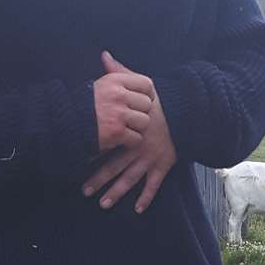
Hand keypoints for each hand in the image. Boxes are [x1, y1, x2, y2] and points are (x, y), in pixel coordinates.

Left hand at [85, 55, 177, 213]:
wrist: (188, 112)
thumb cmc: (163, 100)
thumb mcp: (141, 85)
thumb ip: (120, 73)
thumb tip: (104, 55)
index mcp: (129, 131)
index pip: (107, 144)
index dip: (92, 153)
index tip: (76, 159)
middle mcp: (137, 148)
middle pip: (114, 167)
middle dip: (99, 180)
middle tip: (84, 192)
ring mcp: (150, 159)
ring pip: (131, 179)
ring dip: (117, 193)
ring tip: (103, 204)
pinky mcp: (163, 166)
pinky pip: (154, 185)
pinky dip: (146, 198)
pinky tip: (137, 209)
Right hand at [91, 50, 153, 153]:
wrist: (65, 123)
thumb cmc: (82, 105)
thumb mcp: (98, 83)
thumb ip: (109, 71)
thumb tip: (106, 55)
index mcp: (115, 81)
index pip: (146, 84)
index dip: (146, 95)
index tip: (137, 102)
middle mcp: (118, 95)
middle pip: (147, 104)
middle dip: (140, 113)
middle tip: (128, 117)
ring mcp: (118, 114)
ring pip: (144, 122)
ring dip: (136, 128)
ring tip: (123, 127)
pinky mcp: (117, 132)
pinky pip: (137, 138)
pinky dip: (130, 141)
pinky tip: (119, 138)